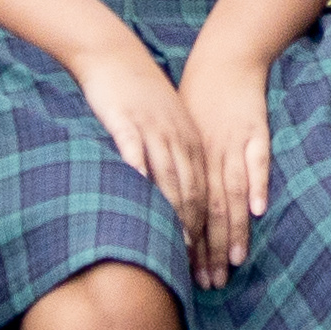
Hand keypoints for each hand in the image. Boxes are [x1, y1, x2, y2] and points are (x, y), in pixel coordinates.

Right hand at [68, 39, 235, 281]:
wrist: (115, 56)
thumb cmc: (138, 97)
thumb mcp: (167, 127)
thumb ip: (174, 160)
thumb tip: (176, 201)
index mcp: (192, 143)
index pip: (208, 195)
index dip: (212, 232)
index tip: (215, 265)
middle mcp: (179, 140)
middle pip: (195, 195)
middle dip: (202, 238)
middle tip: (206, 274)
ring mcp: (154, 131)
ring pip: (170, 181)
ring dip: (175, 219)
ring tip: (178, 251)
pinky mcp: (127, 122)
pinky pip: (135, 152)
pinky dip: (139, 175)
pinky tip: (140, 197)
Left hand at [177, 47, 278, 283]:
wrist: (223, 60)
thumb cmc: (196, 100)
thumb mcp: (180, 133)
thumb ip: (177, 168)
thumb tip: (156, 203)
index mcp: (190, 161)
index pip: (188, 211)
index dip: (190, 245)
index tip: (189, 277)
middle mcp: (210, 157)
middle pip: (210, 211)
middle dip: (211, 250)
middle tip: (211, 283)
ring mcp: (233, 145)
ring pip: (231, 194)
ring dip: (233, 229)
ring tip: (234, 262)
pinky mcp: (255, 131)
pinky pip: (257, 161)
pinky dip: (257, 185)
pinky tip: (257, 211)